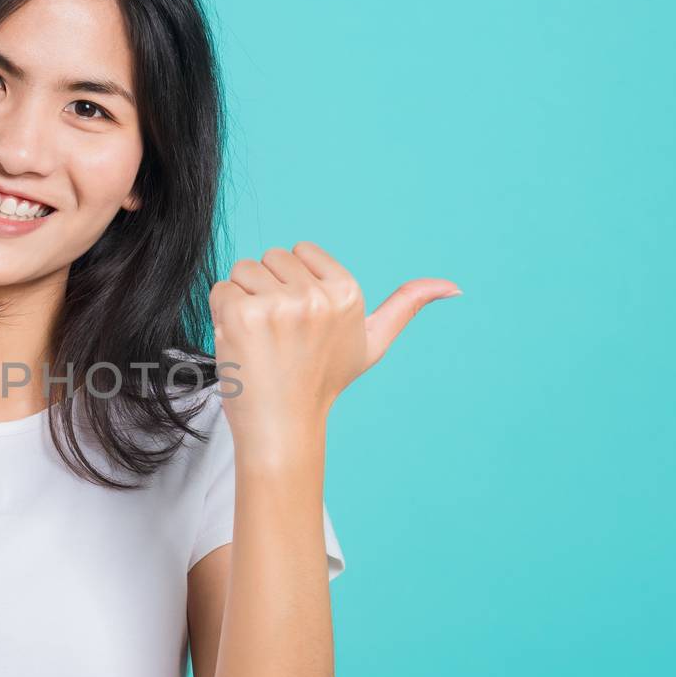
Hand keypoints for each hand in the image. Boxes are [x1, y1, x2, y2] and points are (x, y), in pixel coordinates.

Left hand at [209, 241, 458, 446]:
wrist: (284, 425)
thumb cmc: (323, 382)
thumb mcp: (372, 343)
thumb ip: (406, 306)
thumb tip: (454, 287)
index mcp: (348, 292)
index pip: (300, 251)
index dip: (293, 283)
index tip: (299, 320)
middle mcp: (316, 296)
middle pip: (270, 257)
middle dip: (267, 288)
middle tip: (277, 333)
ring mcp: (278, 305)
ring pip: (242, 270)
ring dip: (242, 299)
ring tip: (259, 337)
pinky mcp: (243, 315)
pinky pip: (221, 289)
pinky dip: (222, 313)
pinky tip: (240, 342)